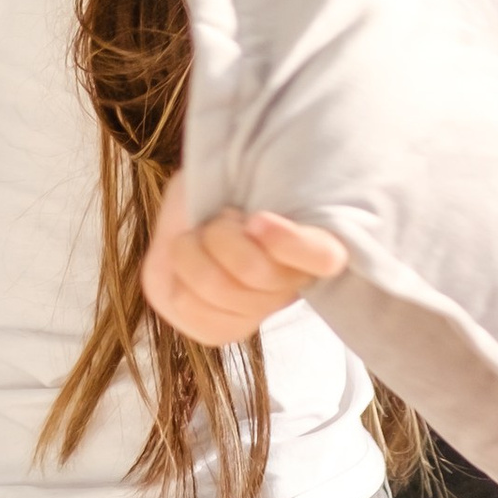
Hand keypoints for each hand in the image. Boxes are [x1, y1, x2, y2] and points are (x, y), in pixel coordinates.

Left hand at [143, 184, 347, 345]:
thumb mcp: (233, 168)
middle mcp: (290, 283)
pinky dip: (175, 276)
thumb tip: (250, 216)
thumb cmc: (221, 183)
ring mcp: (255, 312)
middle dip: (222, 233)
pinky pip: (189, 309)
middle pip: (256, 271)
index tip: (257, 219)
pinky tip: (183, 264)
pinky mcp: (214, 328)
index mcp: (311, 241)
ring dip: (194, 251)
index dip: (292, 243)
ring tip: (199, 237)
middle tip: (219, 216)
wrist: (189, 209)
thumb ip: (249, 183)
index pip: (323, 256)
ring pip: (218, 288)